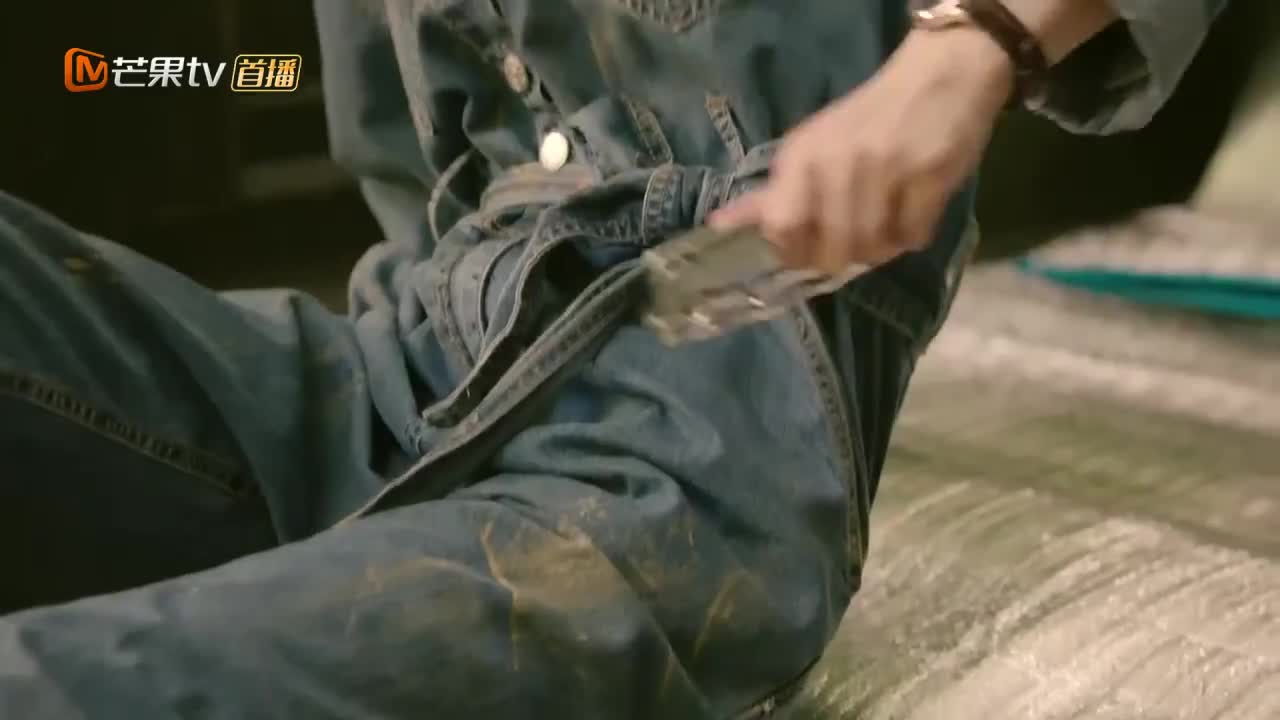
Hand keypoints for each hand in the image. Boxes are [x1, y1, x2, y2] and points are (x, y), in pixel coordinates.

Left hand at [709, 29, 1014, 274]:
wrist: (938, 77)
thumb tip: (718, 225)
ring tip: (888, 221)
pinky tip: (913, 209)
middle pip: (832, 250)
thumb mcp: (810, 148)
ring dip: (882, 247)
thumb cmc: (867, 120)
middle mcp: (835, 162)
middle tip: (857, 238)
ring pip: (874, 248)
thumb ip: (771, 195)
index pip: (782, 229)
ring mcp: (884, 169)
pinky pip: (913, 236)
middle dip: (845, 256)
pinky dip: (913, 233)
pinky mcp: (927, 175)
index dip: (795, 252)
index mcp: (801, 157)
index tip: (810, 249)